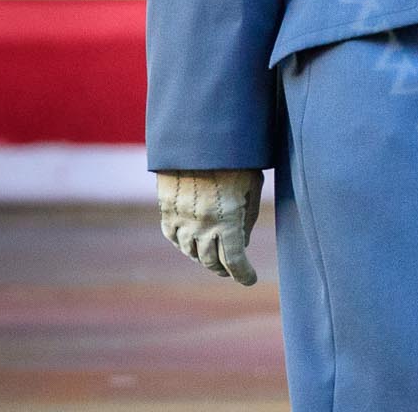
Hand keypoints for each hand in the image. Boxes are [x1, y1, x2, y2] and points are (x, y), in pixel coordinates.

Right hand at [156, 168, 263, 284]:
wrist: (198, 137)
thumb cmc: (235, 158)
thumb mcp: (251, 185)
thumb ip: (247, 216)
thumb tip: (241, 243)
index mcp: (228, 219)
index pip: (234, 261)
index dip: (243, 274)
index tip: (250, 280)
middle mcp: (202, 224)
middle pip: (211, 260)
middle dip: (223, 268)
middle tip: (231, 270)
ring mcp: (181, 218)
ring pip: (191, 251)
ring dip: (203, 258)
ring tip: (213, 258)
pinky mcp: (166, 209)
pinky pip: (173, 236)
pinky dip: (183, 244)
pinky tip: (191, 243)